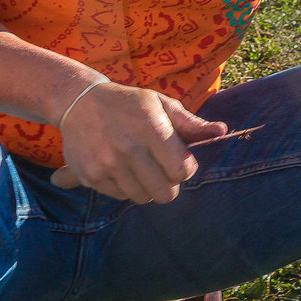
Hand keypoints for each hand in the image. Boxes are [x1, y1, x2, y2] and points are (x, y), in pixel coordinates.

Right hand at [50, 83, 228, 202]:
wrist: (79, 102)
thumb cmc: (129, 104)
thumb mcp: (161, 104)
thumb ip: (191, 123)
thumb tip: (222, 131)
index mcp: (151, 128)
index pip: (182, 171)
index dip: (185, 168)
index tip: (178, 159)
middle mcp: (128, 147)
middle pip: (165, 193)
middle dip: (168, 184)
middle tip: (160, 168)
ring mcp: (107, 164)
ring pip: (143, 198)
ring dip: (147, 186)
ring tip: (139, 165)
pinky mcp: (90, 176)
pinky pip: (121, 196)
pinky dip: (125, 187)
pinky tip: (120, 166)